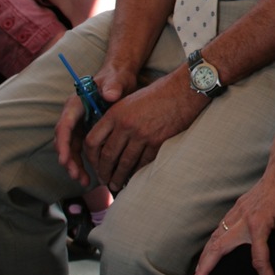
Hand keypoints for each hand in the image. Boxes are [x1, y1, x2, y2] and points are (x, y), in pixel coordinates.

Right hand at [53, 58, 137, 188]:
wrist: (120, 79)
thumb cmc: (116, 78)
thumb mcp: (116, 80)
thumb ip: (112, 86)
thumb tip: (110, 94)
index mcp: (75, 104)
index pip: (65, 125)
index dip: (64, 143)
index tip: (65, 159)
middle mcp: (73, 117)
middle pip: (65, 141)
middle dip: (69, 160)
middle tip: (76, 175)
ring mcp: (78, 126)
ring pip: (72, 149)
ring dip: (75, 166)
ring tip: (83, 181)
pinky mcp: (86, 132)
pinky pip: (81, 151)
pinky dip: (84, 163)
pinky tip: (90, 176)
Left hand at [80, 71, 206, 192]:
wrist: (184, 90)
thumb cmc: (158, 93)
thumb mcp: (130, 101)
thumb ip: (116, 118)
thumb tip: (107, 139)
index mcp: (115, 113)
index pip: (92, 141)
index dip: (90, 157)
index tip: (93, 164)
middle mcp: (126, 125)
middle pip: (107, 156)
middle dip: (103, 172)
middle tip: (104, 180)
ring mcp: (142, 135)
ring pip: (124, 163)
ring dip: (118, 177)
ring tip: (116, 185)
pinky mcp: (158, 142)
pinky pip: (143, 163)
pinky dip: (137, 172)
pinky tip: (134, 177)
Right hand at [190, 168, 274, 274]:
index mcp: (258, 225)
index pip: (259, 259)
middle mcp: (242, 219)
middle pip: (218, 248)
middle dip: (205, 268)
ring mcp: (237, 212)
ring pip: (215, 237)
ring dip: (204, 255)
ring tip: (198, 272)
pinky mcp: (238, 207)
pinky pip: (219, 227)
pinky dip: (211, 241)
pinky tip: (210, 248)